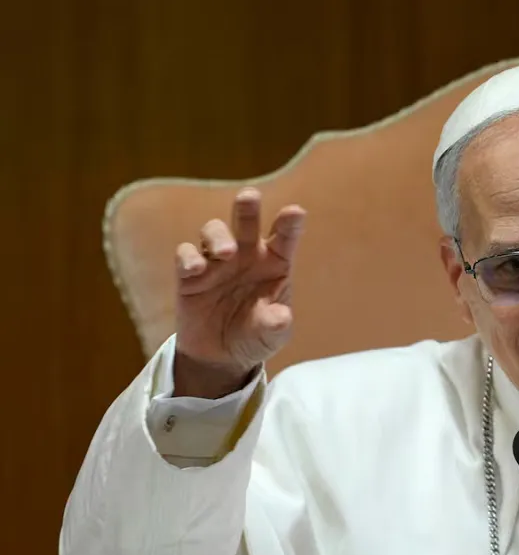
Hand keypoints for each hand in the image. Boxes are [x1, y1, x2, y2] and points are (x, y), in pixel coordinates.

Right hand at [172, 187, 305, 397]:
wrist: (221, 357)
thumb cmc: (255, 335)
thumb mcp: (272, 336)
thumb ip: (276, 324)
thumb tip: (281, 317)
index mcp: (275, 263)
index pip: (285, 236)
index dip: (290, 223)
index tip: (295, 212)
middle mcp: (247, 254)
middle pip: (247, 222)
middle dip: (247, 207)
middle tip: (249, 197)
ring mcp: (217, 261)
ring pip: (214, 231)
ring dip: (218, 236)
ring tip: (226, 252)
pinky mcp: (190, 275)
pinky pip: (186, 255)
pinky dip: (189, 257)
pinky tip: (195, 268)